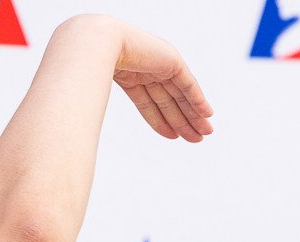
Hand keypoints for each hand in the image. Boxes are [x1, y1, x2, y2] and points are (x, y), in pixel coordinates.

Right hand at [106, 21, 214, 141]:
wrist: (101, 44)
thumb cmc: (94, 65)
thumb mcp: (103, 94)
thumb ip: (110, 107)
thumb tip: (92, 124)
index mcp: (131, 76)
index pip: (150, 103)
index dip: (162, 122)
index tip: (173, 137)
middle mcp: (147, 69)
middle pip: (169, 100)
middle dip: (183, 120)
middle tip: (197, 138)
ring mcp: (159, 64)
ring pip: (181, 94)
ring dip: (194, 114)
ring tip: (205, 132)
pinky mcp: (172, 61)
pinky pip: (189, 84)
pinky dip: (198, 99)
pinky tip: (207, 114)